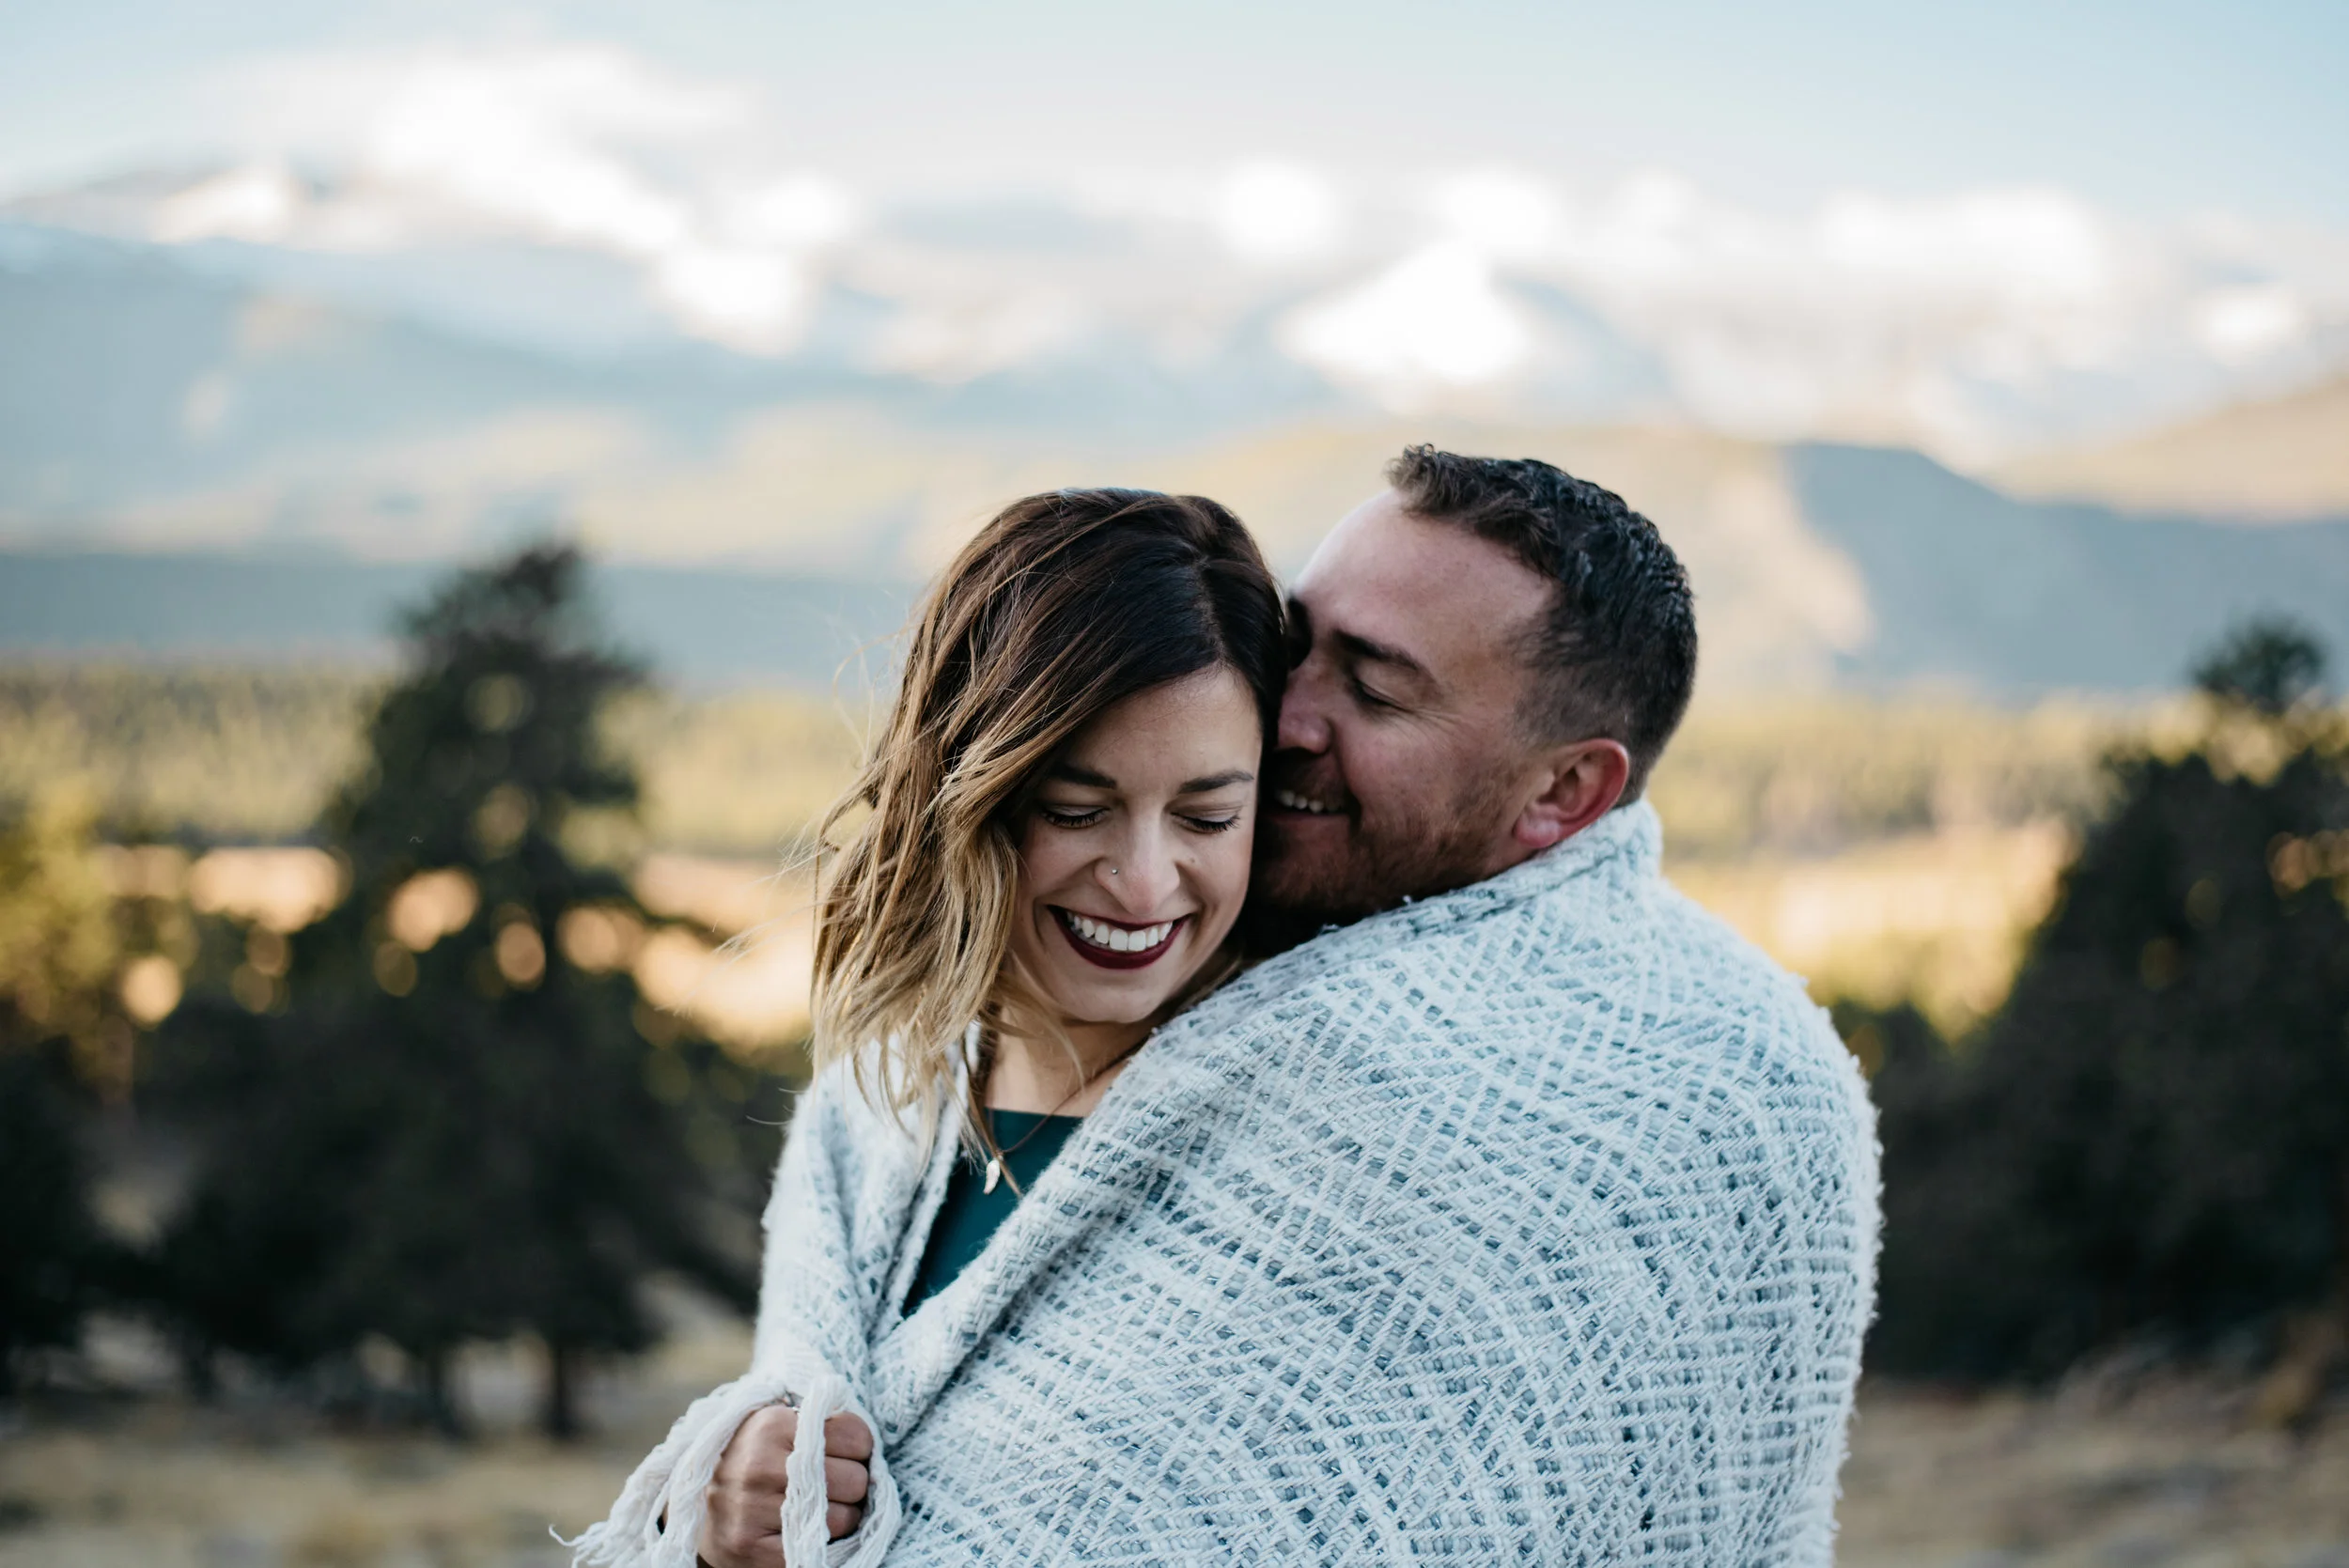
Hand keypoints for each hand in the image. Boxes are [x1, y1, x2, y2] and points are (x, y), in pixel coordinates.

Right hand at [697, 1404, 874, 1565]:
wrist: (701, 1506)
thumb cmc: (756, 1459)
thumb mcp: (781, 1425)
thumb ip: (821, 1423)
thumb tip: (871, 1446)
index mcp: (772, 1425)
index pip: (857, 1437)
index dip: (859, 1449)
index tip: (841, 1455)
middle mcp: (760, 1465)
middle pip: (855, 1480)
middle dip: (851, 1485)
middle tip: (831, 1486)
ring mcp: (753, 1509)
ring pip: (843, 1519)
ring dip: (840, 1518)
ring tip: (816, 1510)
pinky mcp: (751, 1548)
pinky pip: (818, 1550)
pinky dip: (820, 1544)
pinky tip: (803, 1532)